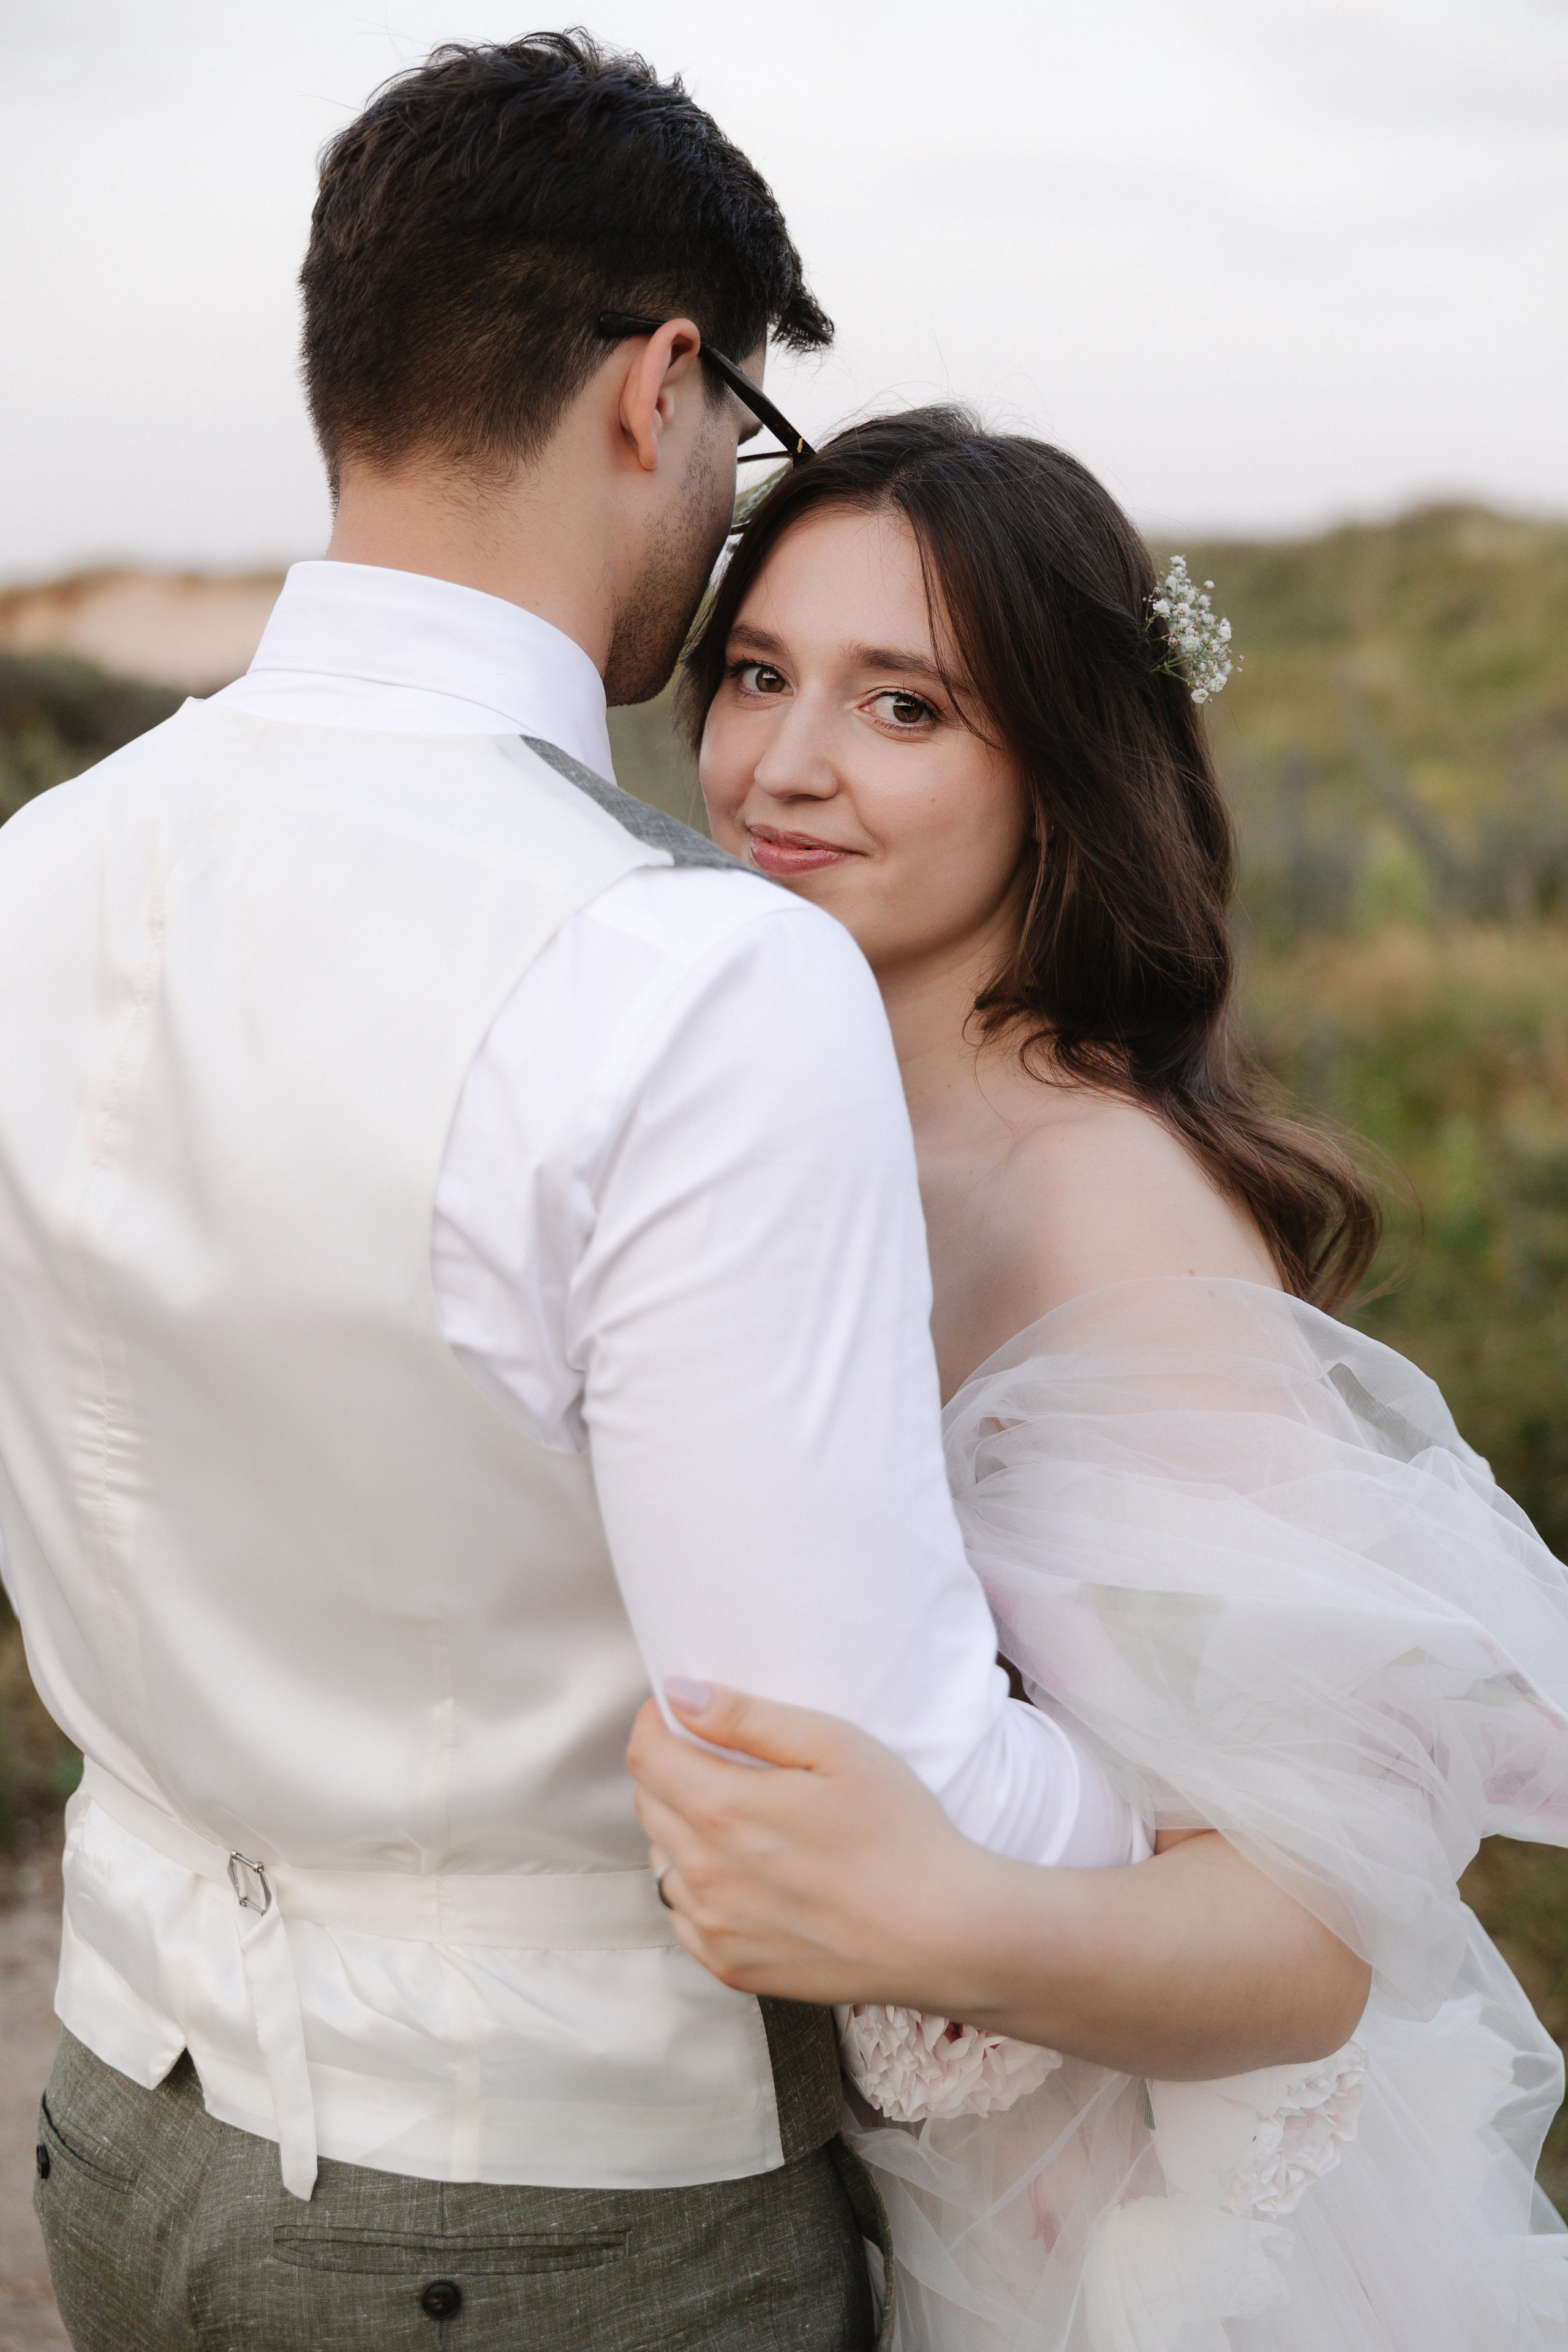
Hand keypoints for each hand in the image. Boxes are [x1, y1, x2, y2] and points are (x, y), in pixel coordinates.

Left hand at [626, 1681, 991, 2008]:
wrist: (943, 1934)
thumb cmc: (899, 1833)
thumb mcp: (834, 1746)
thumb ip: (747, 1718)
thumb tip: (680, 1695)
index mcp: (724, 1810)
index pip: (645, 1755)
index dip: (657, 1723)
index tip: (682, 1715)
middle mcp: (704, 1875)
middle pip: (648, 1804)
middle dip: (671, 1770)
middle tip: (723, 1760)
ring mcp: (715, 1928)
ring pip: (662, 1861)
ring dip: (682, 1831)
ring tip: (741, 1821)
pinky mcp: (732, 1968)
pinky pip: (684, 1917)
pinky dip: (699, 1889)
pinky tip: (749, 1876)